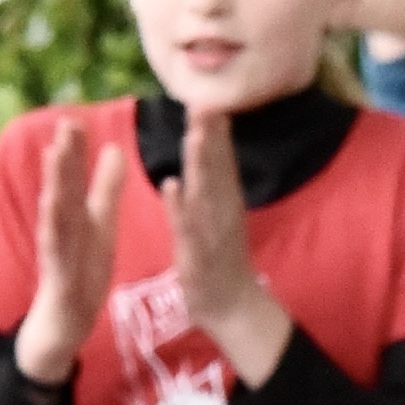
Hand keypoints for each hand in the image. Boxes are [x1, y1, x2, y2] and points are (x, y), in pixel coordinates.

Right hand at [13, 124, 126, 383]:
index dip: (74, 151)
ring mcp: (58, 253)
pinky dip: (56, 231)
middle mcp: (61, 230)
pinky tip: (53, 210)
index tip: (74, 118)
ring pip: (56, 215)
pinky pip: (59, 252)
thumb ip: (106, 189)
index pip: (72, 179)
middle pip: (62, 189)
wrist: (62, 325)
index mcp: (75, 216)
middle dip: (64, 159)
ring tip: (55, 158)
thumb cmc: (80, 273)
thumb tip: (114, 148)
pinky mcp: (61, 278)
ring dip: (56, 187)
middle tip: (66, 125)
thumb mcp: (98, 225)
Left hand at [166, 103, 289, 383]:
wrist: (233, 308)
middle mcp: (222, 211)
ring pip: (205, 193)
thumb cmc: (219, 257)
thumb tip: (208, 139)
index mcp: (224, 200)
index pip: (221, 158)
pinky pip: (187, 230)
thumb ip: (212, 176)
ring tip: (194, 135)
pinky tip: (171, 186)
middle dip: (211, 136)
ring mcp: (211, 233)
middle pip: (216, 168)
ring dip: (200, 164)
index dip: (216, 129)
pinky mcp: (197, 256)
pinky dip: (180, 208)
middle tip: (206, 102)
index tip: (209, 96)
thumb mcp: (218, 211)